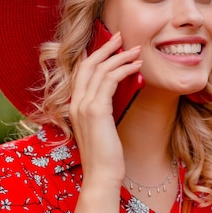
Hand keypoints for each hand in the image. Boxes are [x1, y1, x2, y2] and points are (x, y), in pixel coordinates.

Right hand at [69, 32, 141, 186]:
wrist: (102, 176)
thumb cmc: (106, 156)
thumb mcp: (103, 128)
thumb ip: (105, 109)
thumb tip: (121, 91)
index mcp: (74, 107)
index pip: (81, 72)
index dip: (95, 55)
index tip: (110, 45)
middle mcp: (75, 103)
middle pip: (87, 64)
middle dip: (105, 47)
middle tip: (121, 36)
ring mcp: (83, 106)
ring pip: (100, 70)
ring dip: (120, 57)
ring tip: (136, 50)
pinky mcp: (96, 110)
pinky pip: (110, 80)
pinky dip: (124, 69)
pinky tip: (137, 66)